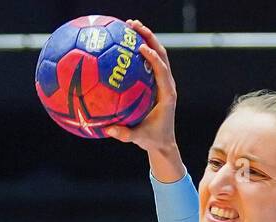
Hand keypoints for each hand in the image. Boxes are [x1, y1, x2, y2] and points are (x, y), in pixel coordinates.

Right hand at [105, 20, 179, 169]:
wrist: (163, 142)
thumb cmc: (151, 139)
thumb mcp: (138, 138)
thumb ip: (124, 134)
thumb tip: (108, 129)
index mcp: (167, 95)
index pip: (162, 71)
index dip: (153, 58)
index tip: (141, 47)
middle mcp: (167, 85)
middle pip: (162, 55)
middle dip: (149, 38)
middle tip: (133, 25)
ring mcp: (163, 82)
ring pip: (158, 54)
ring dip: (146, 39)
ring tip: (130, 26)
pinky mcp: (157, 83)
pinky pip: (150, 62)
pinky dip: (141, 50)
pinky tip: (126, 44)